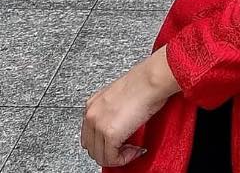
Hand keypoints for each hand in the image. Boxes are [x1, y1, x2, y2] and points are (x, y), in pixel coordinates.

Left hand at [80, 52, 176, 168]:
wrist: (150, 80)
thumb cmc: (142, 84)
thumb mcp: (118, 98)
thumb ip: (111, 113)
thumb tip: (117, 128)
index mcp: (92, 105)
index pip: (89, 136)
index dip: (104, 144)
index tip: (118, 144)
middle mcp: (91, 115)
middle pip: (92, 148)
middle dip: (109, 152)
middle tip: (127, 147)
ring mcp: (98, 125)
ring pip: (100, 157)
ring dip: (117, 157)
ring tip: (132, 148)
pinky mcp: (109, 134)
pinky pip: (111, 159)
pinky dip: (124, 159)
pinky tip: (135, 149)